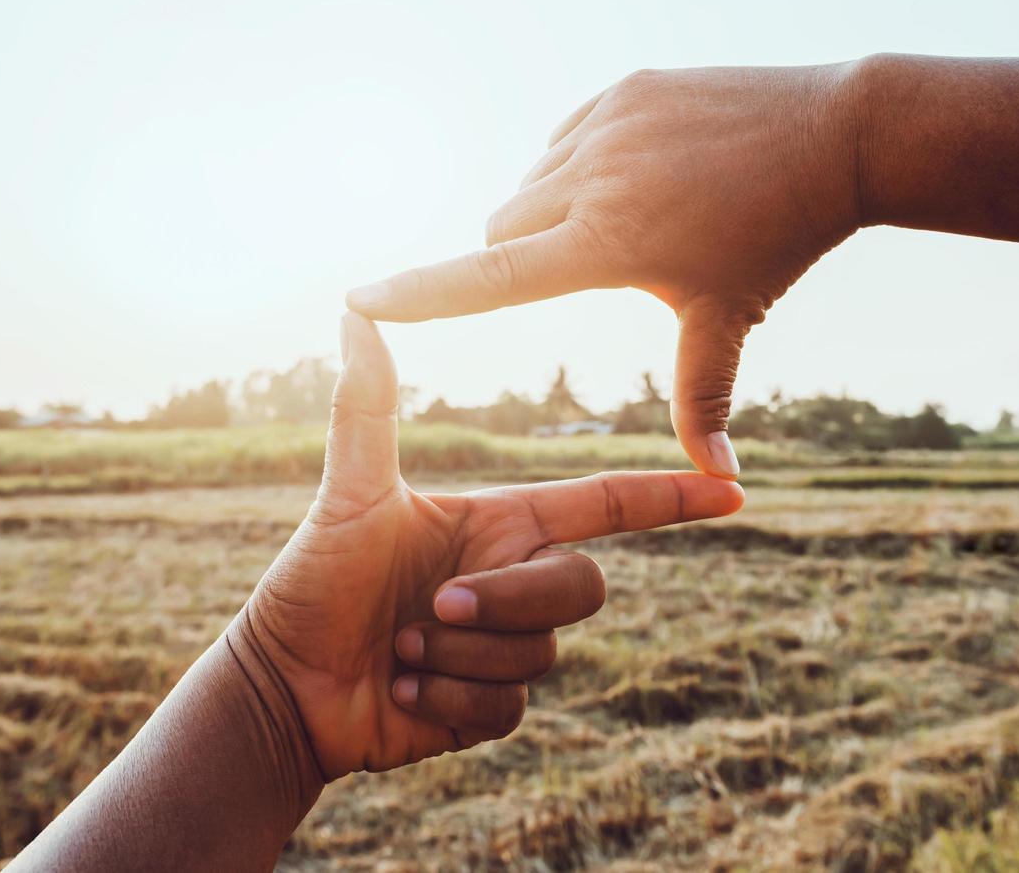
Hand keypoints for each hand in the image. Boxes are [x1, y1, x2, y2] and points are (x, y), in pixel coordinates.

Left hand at [245, 313, 744, 777]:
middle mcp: (513, 581)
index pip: (605, 507)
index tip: (733, 490)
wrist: (286, 685)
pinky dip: (448, 701)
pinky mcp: (490, 707)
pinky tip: (401, 693)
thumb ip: (366, 407)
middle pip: (582, 587)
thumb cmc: (312, 581)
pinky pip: (509, 708)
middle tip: (428, 608)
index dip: (671, 499)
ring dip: (460, 655)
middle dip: (506, 601)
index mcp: (500, 524)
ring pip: (541, 653)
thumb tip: (356, 310)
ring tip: (398, 651)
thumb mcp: (350, 494)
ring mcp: (506, 647)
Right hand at [345, 65, 859, 477]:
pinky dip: (578, 168)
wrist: (835, 135)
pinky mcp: (621, 90)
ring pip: (532, 185)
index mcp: (608, 245)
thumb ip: (704, 399)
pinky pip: (565, 140)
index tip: (359, 298)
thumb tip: (720, 483)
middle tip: (581, 268)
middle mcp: (591, 179)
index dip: (421, 293)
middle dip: (516, 258)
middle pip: (501, 230)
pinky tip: (637, 177)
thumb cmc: (778, 241)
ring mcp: (605, 125)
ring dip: (549, 213)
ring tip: (625, 221)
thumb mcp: (730, 321)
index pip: (491, 276)